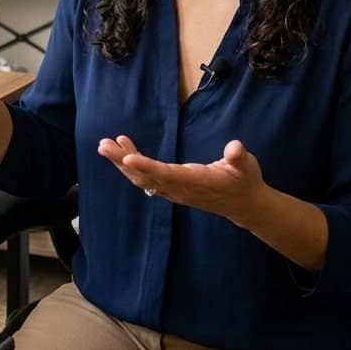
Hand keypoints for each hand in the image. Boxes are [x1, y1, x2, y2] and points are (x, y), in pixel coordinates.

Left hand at [97, 135, 268, 226]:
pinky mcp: (170, 189)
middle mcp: (179, 189)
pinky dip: (132, 164)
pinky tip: (124, 149)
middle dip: (123, 161)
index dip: (147, 167)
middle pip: (146, 177)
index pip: (167, 174)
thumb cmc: (244, 180)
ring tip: (106, 145)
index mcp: (195, 181)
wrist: (243, 204)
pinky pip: (146, 179)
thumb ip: (239, 157)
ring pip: (142, 179)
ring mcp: (173, 191)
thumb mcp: (246, 166)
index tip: (127, 158)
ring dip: (122, 162)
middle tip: (104, 146)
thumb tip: (235, 148)